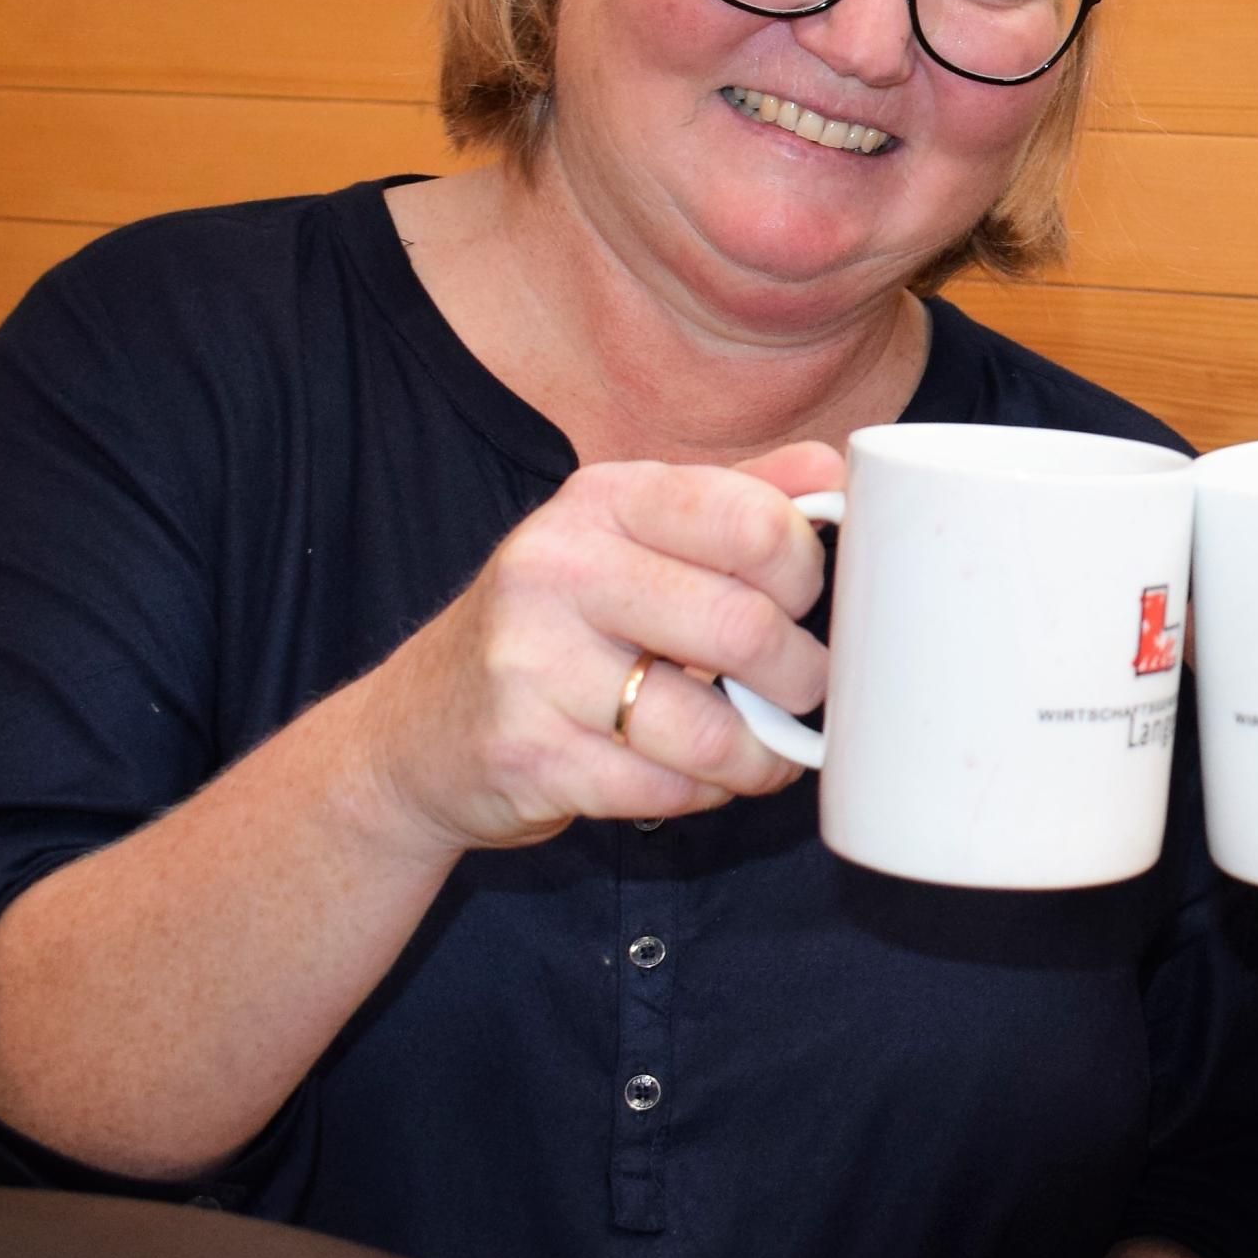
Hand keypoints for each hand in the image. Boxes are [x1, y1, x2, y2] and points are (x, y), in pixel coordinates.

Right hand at [347, 441, 845, 852]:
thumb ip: (735, 498)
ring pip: (712, 729)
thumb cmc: (557, 624)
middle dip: (802, 679)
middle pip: (745, 629)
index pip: (755, 523)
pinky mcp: (529, 756)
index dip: (809, 574)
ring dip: (760, 755)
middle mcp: (559, 569)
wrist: (420, 729)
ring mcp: (534, 666)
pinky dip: (701, 792)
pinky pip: (667, 789)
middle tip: (802, 693)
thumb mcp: (630, 536)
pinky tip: (689, 774)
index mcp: (603, 499)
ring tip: (759, 748)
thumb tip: (837, 465)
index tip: (805, 603)